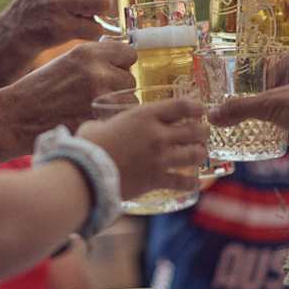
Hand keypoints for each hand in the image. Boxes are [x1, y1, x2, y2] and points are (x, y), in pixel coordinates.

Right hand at [9, 41, 136, 136]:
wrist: (17, 116)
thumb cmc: (40, 90)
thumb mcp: (67, 62)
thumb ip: (95, 60)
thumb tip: (122, 61)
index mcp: (88, 52)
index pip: (128, 53)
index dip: (121, 64)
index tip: (113, 72)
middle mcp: (97, 70)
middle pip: (130, 78)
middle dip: (119, 87)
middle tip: (97, 95)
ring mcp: (99, 96)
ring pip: (129, 100)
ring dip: (117, 105)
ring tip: (94, 108)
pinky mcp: (98, 118)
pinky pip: (119, 118)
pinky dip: (111, 120)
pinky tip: (93, 120)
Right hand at [78, 98, 207, 199]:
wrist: (85, 174)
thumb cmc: (88, 146)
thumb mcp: (99, 125)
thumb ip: (107, 125)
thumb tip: (101, 129)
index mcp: (144, 116)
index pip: (181, 105)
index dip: (196, 106)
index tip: (200, 109)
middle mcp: (158, 135)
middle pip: (195, 130)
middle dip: (203, 132)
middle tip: (203, 134)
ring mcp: (160, 158)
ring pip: (194, 155)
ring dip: (200, 154)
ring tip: (200, 154)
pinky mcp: (157, 179)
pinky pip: (182, 181)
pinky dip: (190, 183)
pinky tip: (193, 183)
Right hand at [208, 53, 288, 160]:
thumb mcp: (271, 106)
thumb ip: (241, 109)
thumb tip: (213, 115)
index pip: (282, 61)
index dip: (265, 72)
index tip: (250, 84)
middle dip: (272, 94)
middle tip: (253, 104)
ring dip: (283, 112)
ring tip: (263, 120)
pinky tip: (279, 138)